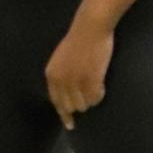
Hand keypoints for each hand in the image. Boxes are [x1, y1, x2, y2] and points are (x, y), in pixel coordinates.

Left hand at [45, 14, 115, 129]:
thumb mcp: (61, 59)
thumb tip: (67, 96)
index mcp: (52, 75)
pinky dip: (99, 94)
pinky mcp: (91, 81)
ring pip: (84, 105)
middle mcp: (61, 81)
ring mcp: (76, 82)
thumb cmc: (78, 40)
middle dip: (81, 104)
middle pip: (71, 106)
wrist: (90, 28)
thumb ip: (61, 76)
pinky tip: (101, 84)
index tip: (71, 125)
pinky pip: (95, 98)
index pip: (56, 102)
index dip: (64, 114)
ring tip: (96, 85)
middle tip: (90, 93)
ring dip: (91, 98)